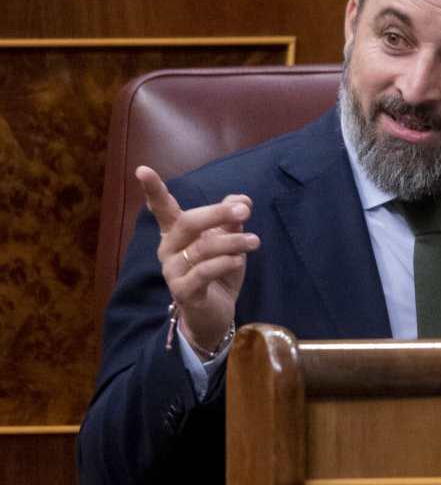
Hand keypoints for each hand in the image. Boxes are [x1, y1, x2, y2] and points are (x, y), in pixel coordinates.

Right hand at [136, 166, 259, 357]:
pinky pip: (204, 272)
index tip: (142, 169)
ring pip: (202, 248)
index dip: (153, 189)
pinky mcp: (184, 292)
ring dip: (233, 241)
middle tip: (246, 209)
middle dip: (218, 213)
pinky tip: (238, 260)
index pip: (162, 208)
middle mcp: (169, 249)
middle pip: (188, 222)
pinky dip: (225, 263)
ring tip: (254, 241)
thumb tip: (241, 199)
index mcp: (176, 233)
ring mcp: (173, 271)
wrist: (215, 315)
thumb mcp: (229, 242)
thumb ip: (231, 219)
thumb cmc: (219, 272)